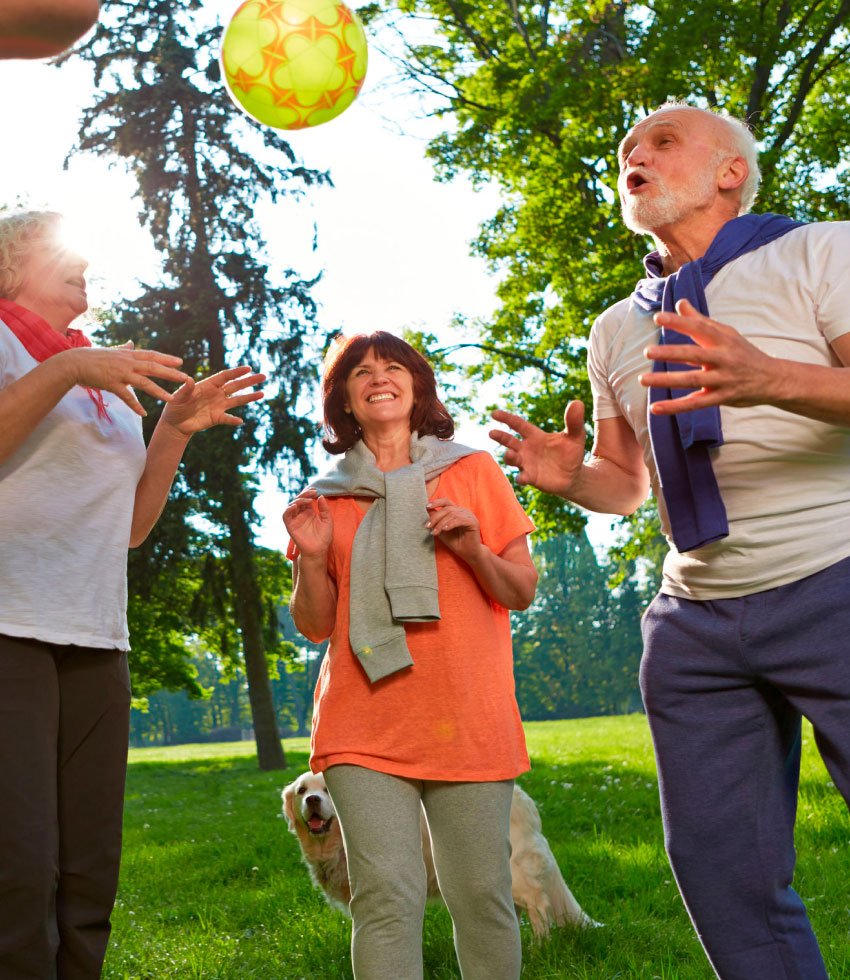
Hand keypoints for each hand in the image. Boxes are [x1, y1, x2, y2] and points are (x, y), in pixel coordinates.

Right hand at [58, 342, 188, 415]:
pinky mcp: (111, 384)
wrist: (73, 363)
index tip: (180, 362)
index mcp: (128, 354)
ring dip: (158, 391)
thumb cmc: (92, 357)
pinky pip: (126, 396)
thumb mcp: (111, 351)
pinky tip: (144, 413)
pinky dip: (135, 405)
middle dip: (170, 373)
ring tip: (171, 399)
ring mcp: (120, 373)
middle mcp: (127, 362)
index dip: (166, 358)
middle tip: (185, 377)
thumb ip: (123, 348)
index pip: (151, 355)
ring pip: (144, 382)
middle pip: (153, 367)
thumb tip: (131, 342)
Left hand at [160, 365, 264, 435]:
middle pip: (236, 386)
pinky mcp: (217, 418)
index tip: (248, 368)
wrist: (175, 423)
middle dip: (249, 381)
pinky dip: (233, 420)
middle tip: (263, 376)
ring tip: (262, 394)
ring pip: (237, 400)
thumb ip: (185, 389)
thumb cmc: (175, 406)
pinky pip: (228, 418)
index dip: (236, 372)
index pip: (225, 377)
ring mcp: (218, 406)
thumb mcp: (178, 397)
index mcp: (208, 385)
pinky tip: (240, 421)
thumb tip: (189, 379)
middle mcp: (216, 394)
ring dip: (249, 397)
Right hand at [283, 489, 333, 558]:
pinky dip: (288, 510)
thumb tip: (320, 496)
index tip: (315, 490)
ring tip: (307, 500)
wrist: (318, 550)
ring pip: (291, 506)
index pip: (306, 499)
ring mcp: (295, 520)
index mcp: (309, 512)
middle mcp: (300, 514)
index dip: (309, 493)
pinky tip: (295, 506)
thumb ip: (324, 509)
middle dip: (304, 495)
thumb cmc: (324, 537)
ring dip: (297, 501)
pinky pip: (285, 516)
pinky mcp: (290, 526)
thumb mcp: (327, 520)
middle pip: (298, 500)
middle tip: (312, 492)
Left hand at [425, 497, 483, 562]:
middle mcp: (464, 511)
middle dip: (435, 517)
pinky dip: (450, 524)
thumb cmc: (455, 542)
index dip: (436, 502)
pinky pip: (460, 520)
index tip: (427, 507)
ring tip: (434, 533)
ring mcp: (469, 516)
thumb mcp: (441, 529)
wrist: (467, 553)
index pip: (446, 502)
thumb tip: (427, 507)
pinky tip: (444, 530)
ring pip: (452, 515)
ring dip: (441, 524)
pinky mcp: (473, 522)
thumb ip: (436, 518)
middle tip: (427, 527)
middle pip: (447, 509)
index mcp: (457, 511)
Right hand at [489, 401, 586, 496]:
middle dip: (500, 437)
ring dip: (509, 457)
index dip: (506, 418)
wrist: (574, 476)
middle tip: (492, 432)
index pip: (518, 425)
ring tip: (510, 454)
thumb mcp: (576, 436)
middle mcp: (526, 449)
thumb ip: (574, 421)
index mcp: (534, 435)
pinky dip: (521, 477)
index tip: (494, 414)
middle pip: (509, 441)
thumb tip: (577, 402)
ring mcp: (527, 464)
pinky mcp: (531, 478)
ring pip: (513, 459)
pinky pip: (522, 477)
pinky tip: (523, 478)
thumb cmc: (571, 453)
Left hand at [640, 298, 780, 414]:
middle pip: (695, 355)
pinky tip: (656, 408)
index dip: (679, 322)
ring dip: (666, 380)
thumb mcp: (727, 334)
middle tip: (647, 351)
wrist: (773, 379)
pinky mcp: (722, 398)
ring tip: (643, 380)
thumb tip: (680, 303)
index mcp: (724, 340)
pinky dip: (675, 407)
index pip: (700, 329)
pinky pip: (696, 404)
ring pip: (692, 380)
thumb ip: (700, 321)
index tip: (658, 318)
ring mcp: (723, 380)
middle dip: (671, 353)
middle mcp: (724, 359)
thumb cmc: (744, 353)